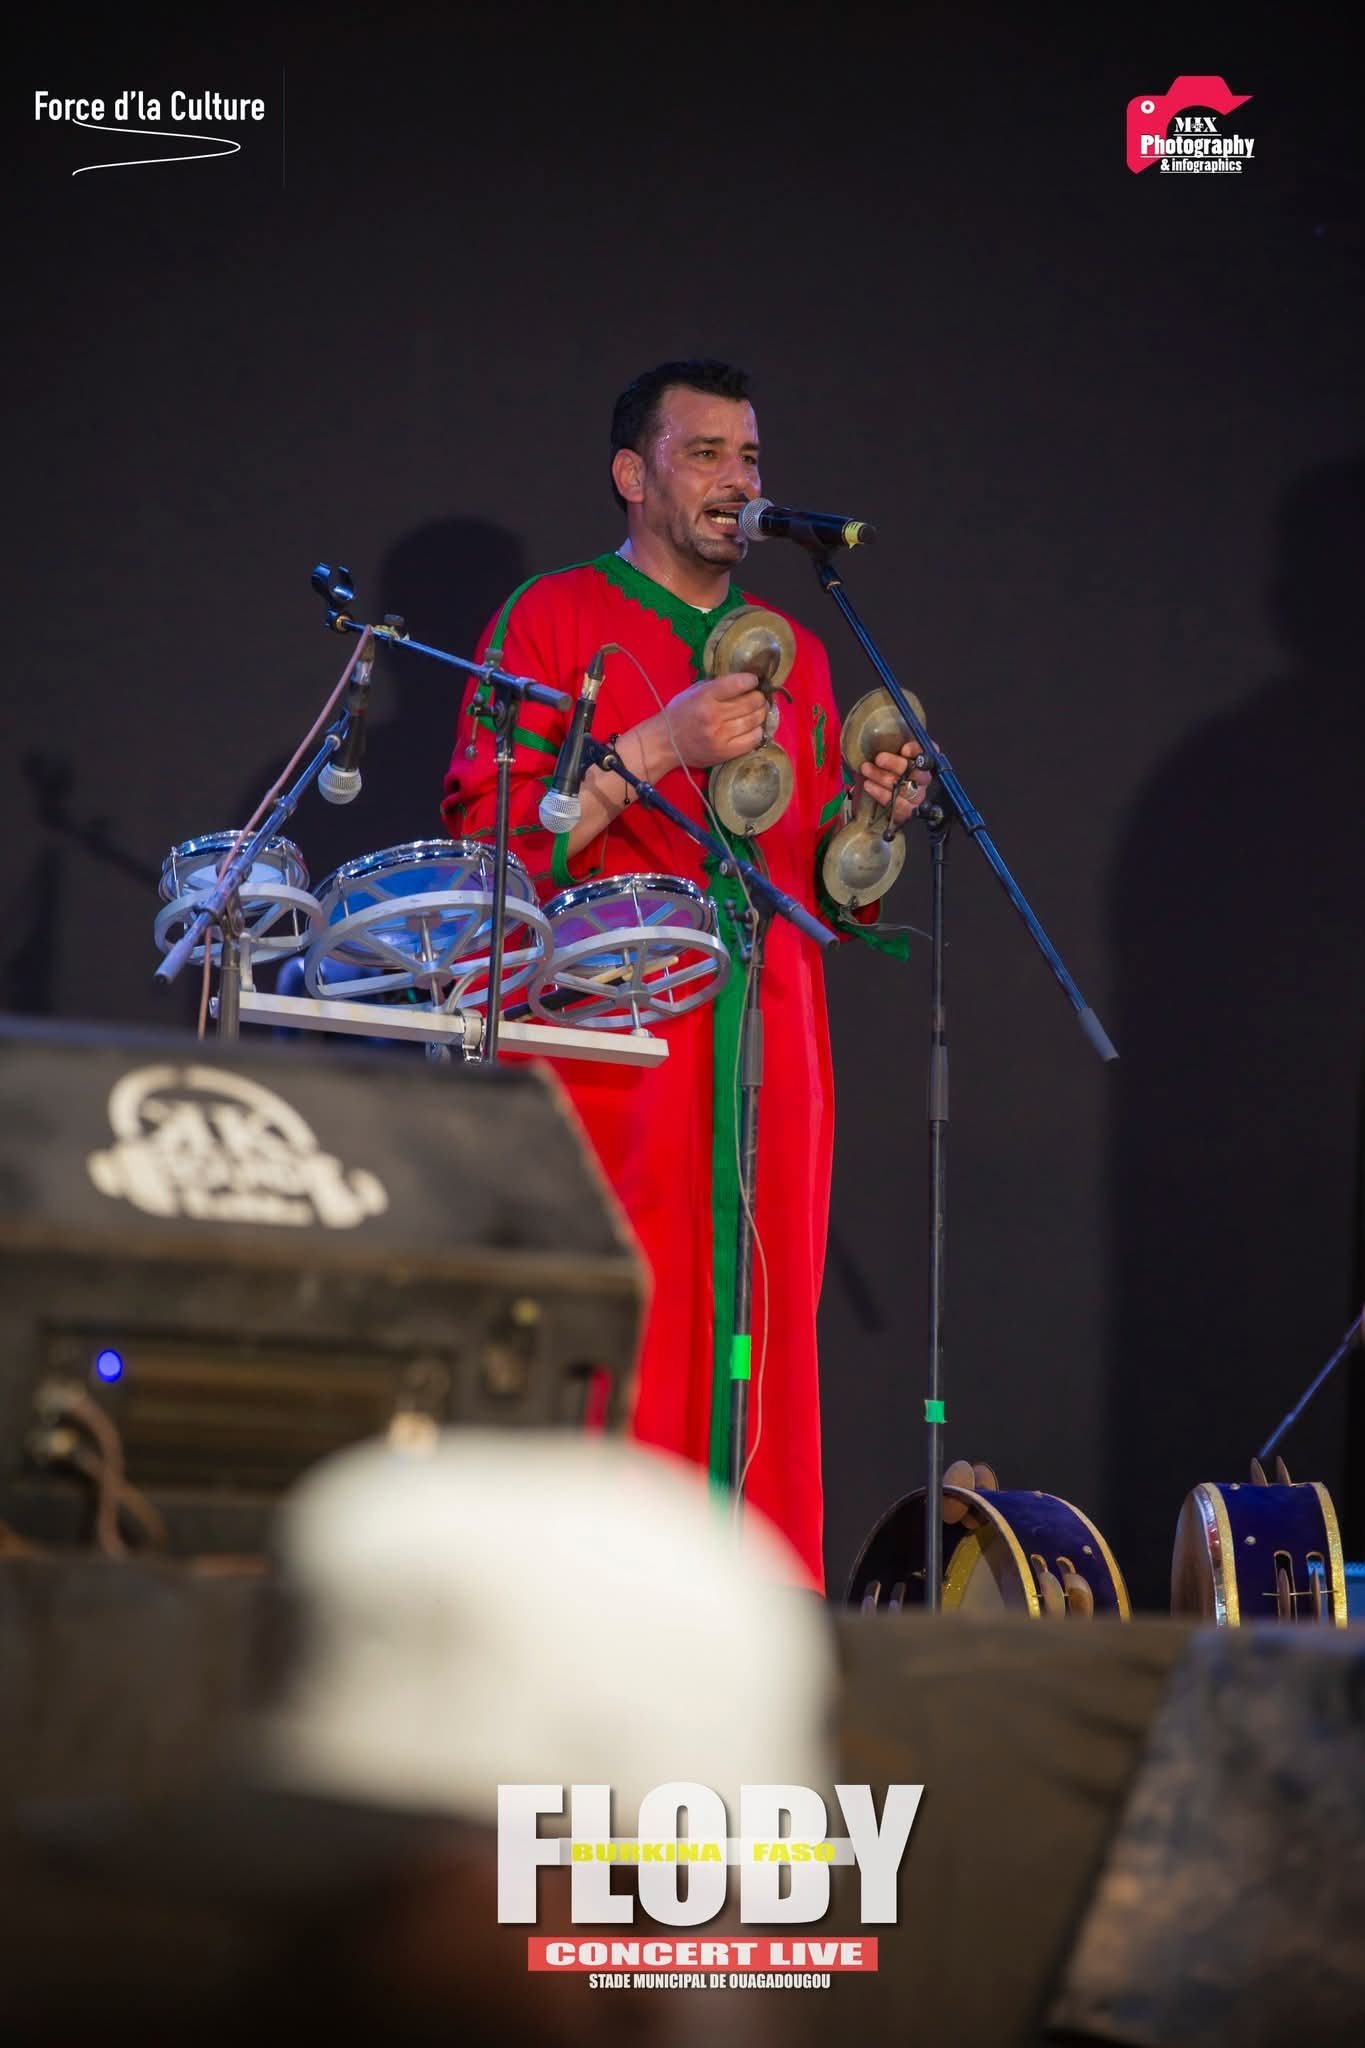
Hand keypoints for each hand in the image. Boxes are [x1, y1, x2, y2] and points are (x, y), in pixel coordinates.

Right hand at [643, 671, 767, 770]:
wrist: (665, 743)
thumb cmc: (679, 714)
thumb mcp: (693, 692)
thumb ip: (716, 685)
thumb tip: (743, 681)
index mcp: (705, 696)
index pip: (738, 683)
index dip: (751, 680)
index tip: (753, 681)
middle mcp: (714, 715)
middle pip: (751, 702)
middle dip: (759, 697)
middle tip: (759, 697)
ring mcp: (720, 736)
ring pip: (754, 721)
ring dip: (761, 714)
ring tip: (759, 711)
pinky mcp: (725, 752)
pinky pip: (752, 740)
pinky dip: (757, 732)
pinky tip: (753, 728)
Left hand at [860, 741, 933, 825]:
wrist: (880, 795)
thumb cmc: (886, 769)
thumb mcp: (890, 751)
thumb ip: (892, 743)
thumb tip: (882, 735)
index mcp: (924, 761)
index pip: (928, 753)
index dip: (917, 751)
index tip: (904, 749)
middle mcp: (924, 779)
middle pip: (917, 773)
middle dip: (896, 764)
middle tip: (879, 758)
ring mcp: (917, 796)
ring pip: (905, 788)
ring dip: (883, 778)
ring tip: (867, 769)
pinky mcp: (909, 811)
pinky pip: (899, 805)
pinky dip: (881, 794)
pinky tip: (869, 785)